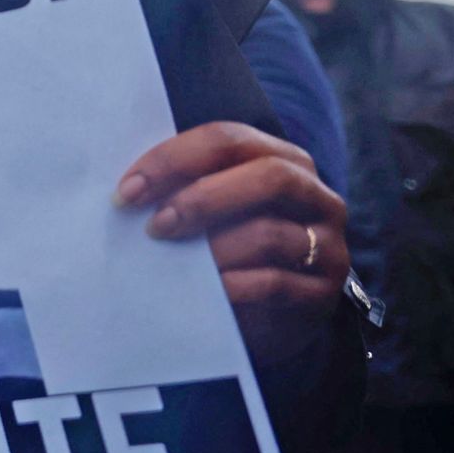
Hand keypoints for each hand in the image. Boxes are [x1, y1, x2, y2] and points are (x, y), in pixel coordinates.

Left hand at [116, 121, 348, 364]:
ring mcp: (327, 245)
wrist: (274, 313)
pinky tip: (207, 291)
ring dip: (213, 248)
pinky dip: (232, 286)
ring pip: (270, 234)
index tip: (128, 191)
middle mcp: (315, 196)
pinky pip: (276, 284)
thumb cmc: (230, 247)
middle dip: (201, 199)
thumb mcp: (213, 211)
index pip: (228, 140)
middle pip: (267, 176)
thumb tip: (126, 190)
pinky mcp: (323, 293)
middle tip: (154, 226)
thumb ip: (185, 188)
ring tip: (175, 263)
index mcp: (283, 159)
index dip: (174, 159)